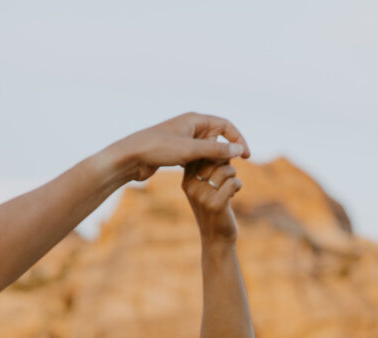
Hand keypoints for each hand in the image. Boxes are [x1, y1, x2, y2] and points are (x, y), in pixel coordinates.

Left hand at [109, 112, 249, 182]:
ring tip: (220, 176)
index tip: (247, 156)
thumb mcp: (190, 150)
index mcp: (195, 119)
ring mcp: (182, 140)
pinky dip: (202, 167)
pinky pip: (195, 159)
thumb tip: (240, 150)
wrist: (130, 157)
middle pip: (217, 138)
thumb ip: (216, 150)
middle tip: (234, 170)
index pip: (226, 126)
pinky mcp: (175, 153)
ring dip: (214, 162)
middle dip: (226, 153)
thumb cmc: (158, 149)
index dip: (239, 139)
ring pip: (206, 150)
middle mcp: (190, 127)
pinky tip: (205, 179)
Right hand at [183, 160, 241, 242]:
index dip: (215, 156)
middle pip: (214, 160)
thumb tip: (224, 146)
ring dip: (233, 174)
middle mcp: (191, 188)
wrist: (216, 239)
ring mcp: (203, 197)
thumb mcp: (206, 188)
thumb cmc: (213, 209)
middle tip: (228, 176)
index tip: (219, 166)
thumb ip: (209, 168)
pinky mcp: (216, 204)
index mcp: (186, 181)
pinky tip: (235, 193)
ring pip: (225, 170)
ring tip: (232, 184)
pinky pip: (233, 182)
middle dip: (226, 164)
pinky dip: (238, 184)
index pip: (202, 156)